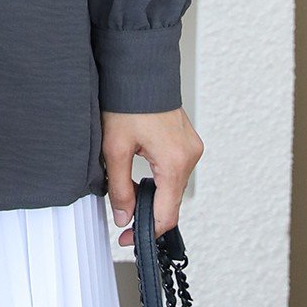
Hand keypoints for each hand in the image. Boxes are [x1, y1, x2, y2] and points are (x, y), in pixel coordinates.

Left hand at [101, 108, 203, 249]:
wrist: (139, 68)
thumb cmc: (127, 101)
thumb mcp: (114, 148)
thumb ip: (119, 187)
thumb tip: (124, 217)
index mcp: (174, 162)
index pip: (166, 214)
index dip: (146, 231)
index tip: (127, 238)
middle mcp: (190, 156)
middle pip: (171, 201)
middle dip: (148, 214)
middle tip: (124, 220)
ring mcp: (192, 147)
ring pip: (173, 186)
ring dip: (154, 195)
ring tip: (129, 194)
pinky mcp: (188, 140)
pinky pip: (176, 170)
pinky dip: (160, 179)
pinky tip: (142, 176)